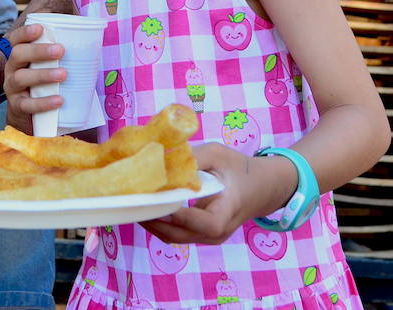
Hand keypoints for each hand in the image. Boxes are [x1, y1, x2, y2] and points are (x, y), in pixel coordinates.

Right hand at [2, 22, 64, 132]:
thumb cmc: (44, 82)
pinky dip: (43, 102)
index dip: (25, 32)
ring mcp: (12, 88)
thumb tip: (77, 24)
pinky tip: (59, 100)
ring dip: (42, 75)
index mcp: (19, 55)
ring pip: (21, 78)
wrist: (32, 116)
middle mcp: (12, 68)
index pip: (16, 39)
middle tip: (60, 50)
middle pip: (18, 54)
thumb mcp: (48, 63)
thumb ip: (57, 45)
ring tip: (63, 74)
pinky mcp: (18, 107)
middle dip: (38, 51)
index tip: (40, 28)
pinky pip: (27, 104)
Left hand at [140, 143, 294, 243]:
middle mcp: (217, 232)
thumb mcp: (218, 154)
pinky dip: (159, 222)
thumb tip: (159, 156)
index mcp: (226, 212)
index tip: (155, 201)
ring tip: (131, 202)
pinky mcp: (200, 235)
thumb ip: (191, 158)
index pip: (201, 222)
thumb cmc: (240, 169)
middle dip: (152, 219)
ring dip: (151, 222)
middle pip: (179, 234)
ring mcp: (208, 238)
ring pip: (173, 237)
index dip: (177, 215)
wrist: (263, 187)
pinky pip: (175, 233)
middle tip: (129, 200)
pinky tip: (145, 205)